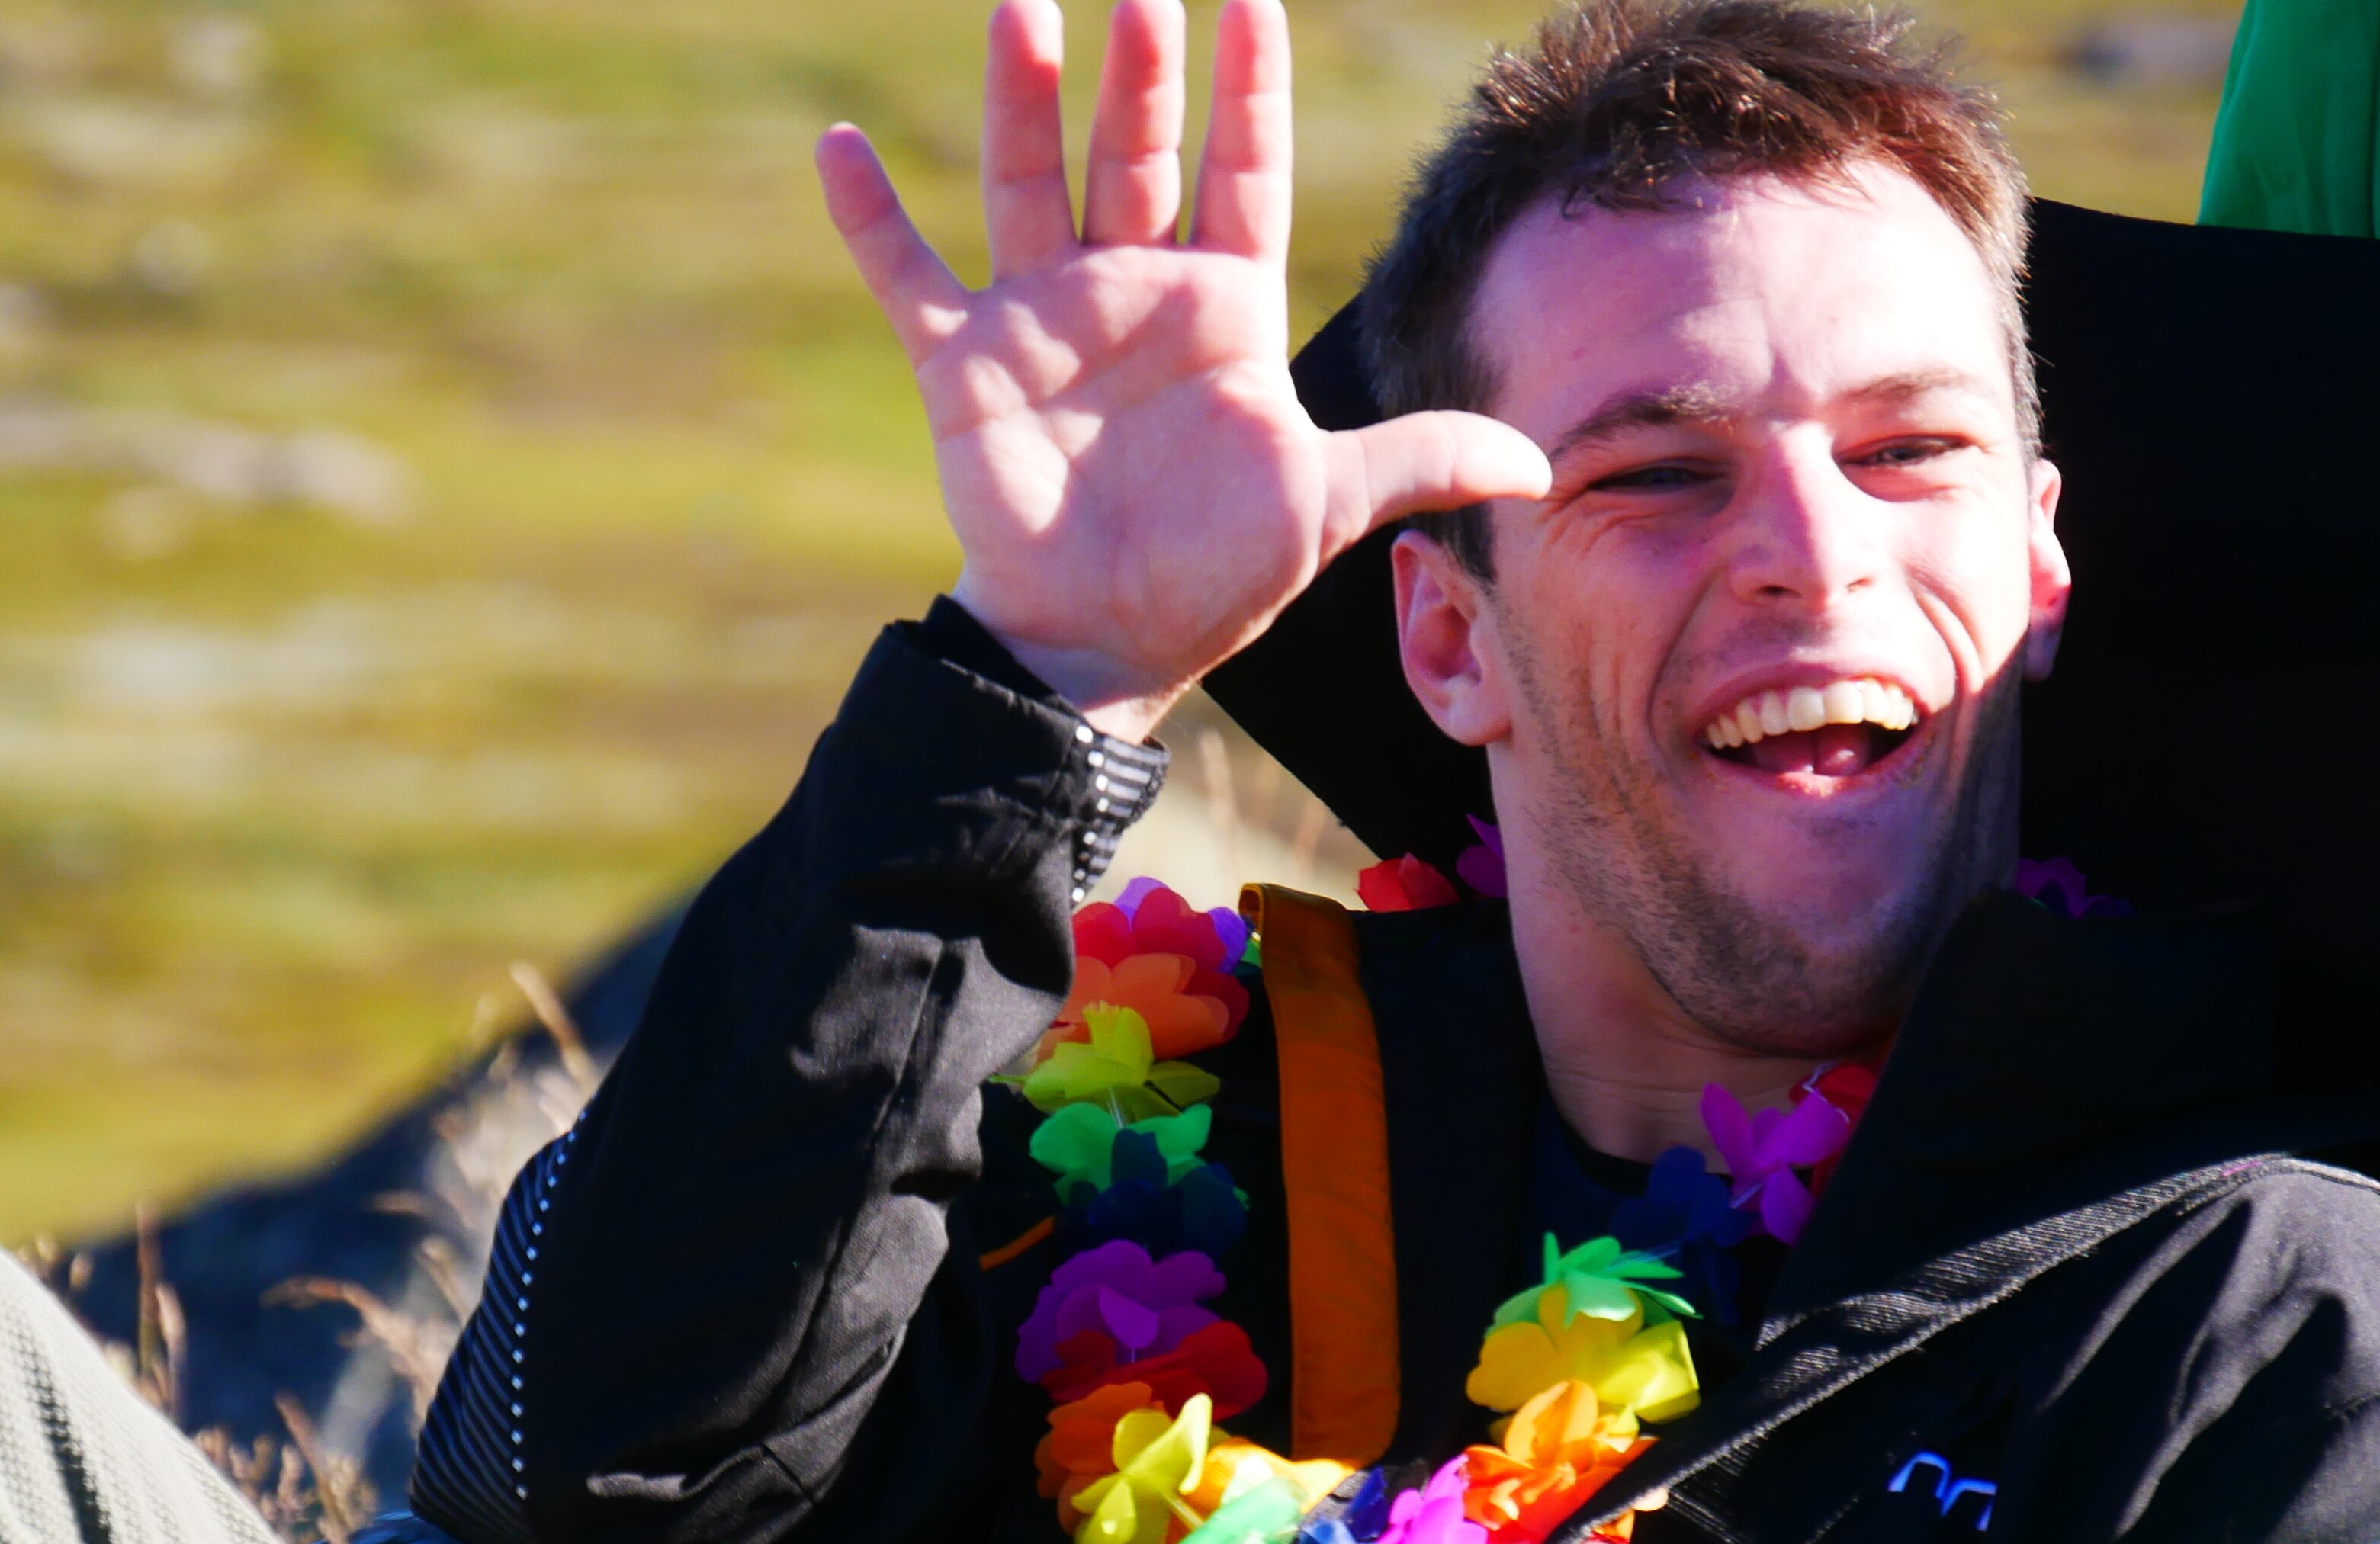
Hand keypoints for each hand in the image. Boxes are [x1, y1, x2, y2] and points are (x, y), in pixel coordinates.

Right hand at [814, 0, 1551, 739]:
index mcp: (1223, 307)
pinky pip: (908, 277)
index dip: (1250, 91)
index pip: (1242, 172)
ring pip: (1030, 182)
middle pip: (1138, 155)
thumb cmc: (1214, 576)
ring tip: (1024, 7)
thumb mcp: (1328, 506)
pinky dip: (867, 219)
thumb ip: (1419, 460)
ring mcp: (1042, 318)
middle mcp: (1132, 291)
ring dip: (1021, 101)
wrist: (1103, 644)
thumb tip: (1542, 467)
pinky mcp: (964, 364)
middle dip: (1143, 74)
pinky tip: (837, 148)